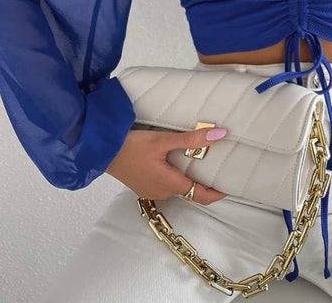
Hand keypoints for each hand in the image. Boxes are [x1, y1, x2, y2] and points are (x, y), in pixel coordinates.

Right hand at [105, 126, 228, 204]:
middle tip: (217, 167)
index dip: (217, 193)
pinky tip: (176, 161)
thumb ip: (192, 139)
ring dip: (188, 177)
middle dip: (204, 182)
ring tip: (199, 161)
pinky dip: (175, 175)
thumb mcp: (163, 140)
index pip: (201, 195)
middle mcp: (162, 192)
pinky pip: (166, 183)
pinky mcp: (143, 184)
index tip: (230, 186)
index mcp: (169, 184)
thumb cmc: (130, 146)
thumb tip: (220, 135)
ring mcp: (151, 190)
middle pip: (190, 191)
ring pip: (177, 187)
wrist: (101, 150)